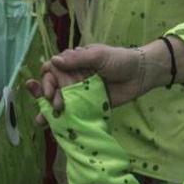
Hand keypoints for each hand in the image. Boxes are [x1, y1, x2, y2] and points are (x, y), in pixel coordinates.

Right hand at [27, 43, 144, 119]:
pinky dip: (63, 120)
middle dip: (47, 96)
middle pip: (53, 87)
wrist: (141, 75)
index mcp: (74, 63)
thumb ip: (77, 59)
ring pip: (60, 101)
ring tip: (42, 121)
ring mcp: (81, 93)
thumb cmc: (120, 60)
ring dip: (48, 110)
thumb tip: (53, 61)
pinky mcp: (89, 106)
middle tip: (54, 105)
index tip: (50, 90)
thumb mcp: (98, 55)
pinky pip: (73, 112)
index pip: (52, 70)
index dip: (47, 80)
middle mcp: (74, 77)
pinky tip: (54, 127)